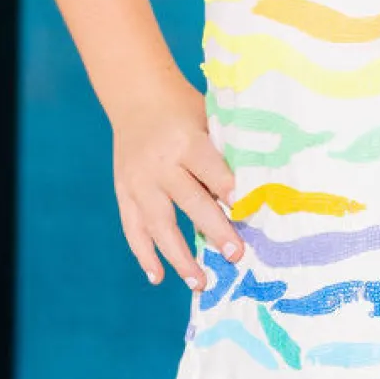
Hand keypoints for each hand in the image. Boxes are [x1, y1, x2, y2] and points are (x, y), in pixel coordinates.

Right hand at [110, 75, 241, 290]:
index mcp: (185, 141)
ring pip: (158, 224)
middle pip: (189, 202)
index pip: (210, 170)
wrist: (135, 95)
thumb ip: (224, 153)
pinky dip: (144, 254)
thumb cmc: (183, 108)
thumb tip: (255, 194)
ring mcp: (138, 181)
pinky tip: (158, 277)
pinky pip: (133, 228)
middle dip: (213, 230)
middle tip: (235, 256)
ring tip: (199, 282)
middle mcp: (159, 164)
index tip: (247, 212)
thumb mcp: (208, 119)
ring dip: (178, 257)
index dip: (228, 190)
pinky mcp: (123, 191)